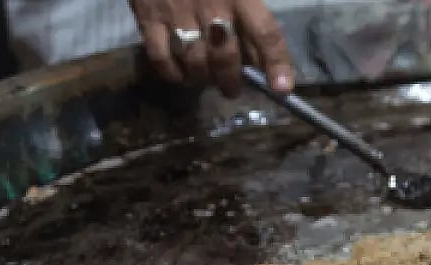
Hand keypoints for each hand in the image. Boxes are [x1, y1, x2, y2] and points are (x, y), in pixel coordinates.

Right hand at [129, 0, 294, 97]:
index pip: (265, 33)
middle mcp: (211, 4)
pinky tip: (180, 74)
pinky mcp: (148, 17)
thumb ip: (249, 13)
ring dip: (203, 79)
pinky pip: (161, 57)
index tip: (282, 89)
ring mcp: (177, 12)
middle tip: (231, 90)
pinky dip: (172, 73)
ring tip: (206, 81)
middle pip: (225, 57)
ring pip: (195, 62)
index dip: (276, 63)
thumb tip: (259, 58)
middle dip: (231, 82)